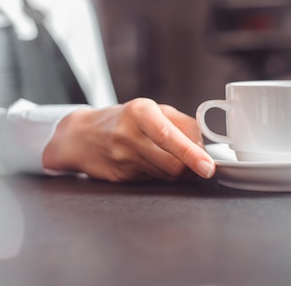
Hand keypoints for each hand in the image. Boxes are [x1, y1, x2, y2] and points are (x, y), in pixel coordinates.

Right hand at [42, 98, 215, 181]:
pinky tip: (153, 163)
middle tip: (198, 164)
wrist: (82, 136)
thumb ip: (182, 124)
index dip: (191, 154)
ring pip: (165, 175)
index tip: (208, 166)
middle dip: (190, 168)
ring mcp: (122, 159)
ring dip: (178, 172)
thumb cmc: (124, 120)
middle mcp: (128, 135)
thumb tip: (204, 146)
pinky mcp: (120, 177)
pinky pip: (153, 180)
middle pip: (170, 163)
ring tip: (172, 158)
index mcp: (139, 112)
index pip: (168, 136)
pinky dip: (162, 175)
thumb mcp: (153, 109)